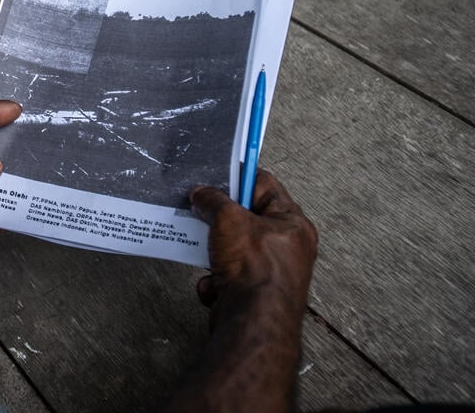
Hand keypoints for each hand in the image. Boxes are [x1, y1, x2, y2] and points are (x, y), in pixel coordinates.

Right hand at [190, 169, 317, 327]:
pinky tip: (216, 285)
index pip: (264, 184)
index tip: (215, 172)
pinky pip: (227, 275)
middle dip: (220, 216)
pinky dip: (215, 278)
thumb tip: (201, 194)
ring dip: (213, 249)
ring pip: (233, 248)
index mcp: (292, 223)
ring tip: (202, 247)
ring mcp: (270, 272)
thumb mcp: (228, 218)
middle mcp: (287, 247)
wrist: (251, 321)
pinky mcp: (252, 293)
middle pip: (246, 218)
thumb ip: (213, 199)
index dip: (238, 176)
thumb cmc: (255, 268)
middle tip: (200, 208)